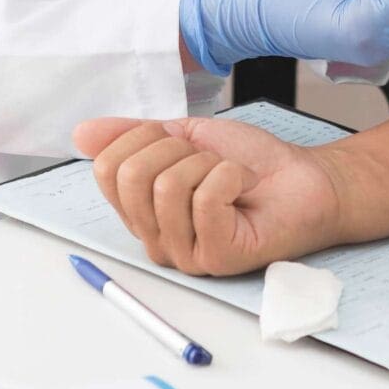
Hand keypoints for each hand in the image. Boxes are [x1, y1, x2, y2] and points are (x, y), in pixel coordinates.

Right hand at [71, 115, 341, 273]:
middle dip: (175, 149)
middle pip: (131, 177)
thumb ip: (133, 135)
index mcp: (142, 211)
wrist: (306, 180)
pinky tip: (245, 188)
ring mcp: (186, 252)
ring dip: (208, 163)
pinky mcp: (218, 256)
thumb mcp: (184, 136)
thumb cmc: (250, 163)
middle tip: (208, 160)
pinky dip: (231, 175)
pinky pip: (205, 199)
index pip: (106, 169)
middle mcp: (156, 238)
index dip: (143, 138)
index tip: (180, 141)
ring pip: (168, 186)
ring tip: (231, 176)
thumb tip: (82, 132)